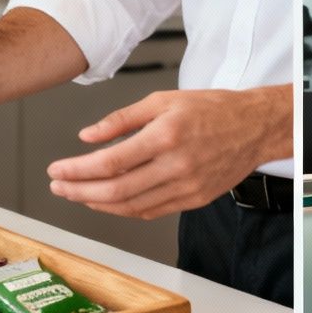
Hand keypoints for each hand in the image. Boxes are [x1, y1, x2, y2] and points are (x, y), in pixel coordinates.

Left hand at [46, 87, 286, 220]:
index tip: (57, 170)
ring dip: (97, 203)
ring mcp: (186, 187)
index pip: (110, 162)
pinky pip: (151, 211)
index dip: (77, 170)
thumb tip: (87, 136)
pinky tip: (107, 201)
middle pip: (115, 190)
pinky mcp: (194, 199)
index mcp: (165, 136)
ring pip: (131, 206)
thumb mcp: (162, 101)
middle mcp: (175, 166)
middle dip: (79, 191)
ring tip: (76, 194)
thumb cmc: (210, 109)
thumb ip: (120, 120)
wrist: (254, 127)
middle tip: (58, 186)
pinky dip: (124, 210)